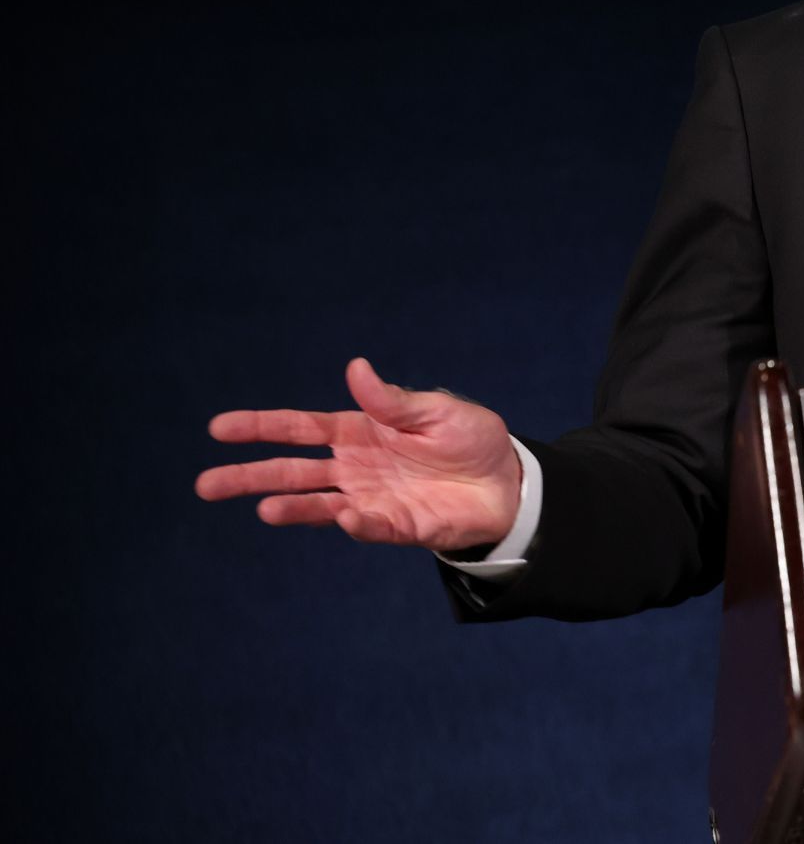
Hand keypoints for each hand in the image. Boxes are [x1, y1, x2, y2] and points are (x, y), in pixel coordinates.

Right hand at [196, 358, 522, 551]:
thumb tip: (355, 368)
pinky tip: (342, 513)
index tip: (219, 428)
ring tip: (263, 509)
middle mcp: (355, 466)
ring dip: (289, 507)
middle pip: (293, 471)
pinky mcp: (395, 526)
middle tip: (205, 484)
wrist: (508, 482)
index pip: (301, 428)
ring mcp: (370, 498)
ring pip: (316, 504)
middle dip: (250, 476)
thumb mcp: (436, 411)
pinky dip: (354, 520)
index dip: (262, 427)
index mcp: (360, 431)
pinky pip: (367, 524)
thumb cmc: (470, 440)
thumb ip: (392, 401)